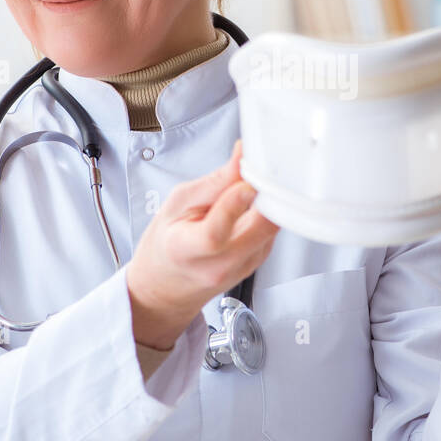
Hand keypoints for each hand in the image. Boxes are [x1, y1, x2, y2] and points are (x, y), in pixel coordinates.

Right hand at [127, 139, 279, 348]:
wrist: (169, 283)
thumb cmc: (169, 242)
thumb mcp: (178, 203)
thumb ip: (213, 183)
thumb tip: (241, 158)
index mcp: (185, 250)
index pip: (215, 234)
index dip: (233, 205)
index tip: (244, 182)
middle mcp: (217, 266)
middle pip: (257, 230)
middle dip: (264, 194)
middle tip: (258, 170)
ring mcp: (240, 269)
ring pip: (271, 228)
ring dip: (266, 202)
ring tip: (248, 189)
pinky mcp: (257, 264)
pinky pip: (271, 233)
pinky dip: (265, 215)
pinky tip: (250, 208)